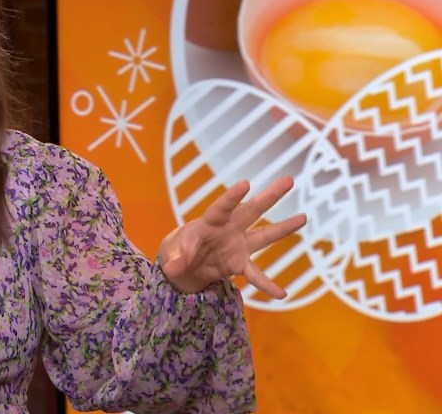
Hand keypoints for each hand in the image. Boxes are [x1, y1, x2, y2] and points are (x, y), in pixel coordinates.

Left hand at [156, 176, 305, 296]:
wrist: (182, 266)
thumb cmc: (177, 250)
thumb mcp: (171, 253)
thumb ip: (174, 259)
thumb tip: (173, 269)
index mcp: (210, 222)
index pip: (222, 207)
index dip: (232, 197)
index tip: (246, 183)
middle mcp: (229, 229)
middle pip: (252, 210)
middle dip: (270, 196)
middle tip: (289, 180)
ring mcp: (238, 245)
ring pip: (264, 235)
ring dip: (283, 228)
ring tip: (303, 218)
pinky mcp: (239, 263)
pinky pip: (256, 274)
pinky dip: (267, 284)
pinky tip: (282, 293)